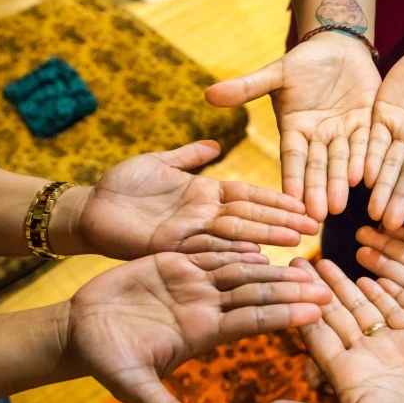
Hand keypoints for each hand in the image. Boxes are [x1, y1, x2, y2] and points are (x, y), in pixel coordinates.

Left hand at [55, 141, 319, 258]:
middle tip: (315, 226)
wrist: (88, 210)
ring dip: (265, 238)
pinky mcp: (170, 248)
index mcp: (203, 194)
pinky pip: (206, 250)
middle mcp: (202, 216)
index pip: (248, 195)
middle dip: (281, 221)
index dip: (275, 198)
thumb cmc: (121, 186)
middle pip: (249, 217)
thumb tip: (215, 145)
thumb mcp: (158, 162)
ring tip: (296, 242)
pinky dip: (231, 253)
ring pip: (234, 235)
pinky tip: (257, 257)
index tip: (302, 200)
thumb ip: (188, 156)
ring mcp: (189, 233)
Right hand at [65, 251, 331, 402]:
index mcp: (202, 333)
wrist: (80, 330)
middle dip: (291, 289)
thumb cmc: (106, 360)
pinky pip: (209, 251)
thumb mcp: (132, 386)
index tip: (316, 311)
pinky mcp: (173, 262)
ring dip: (272, 266)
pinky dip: (233, 244)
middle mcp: (205, 307)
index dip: (283, 314)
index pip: (252, 320)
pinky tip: (259, 240)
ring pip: (239, 270)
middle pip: (256, 294)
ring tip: (305, 260)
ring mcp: (191, 284)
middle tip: (327, 285)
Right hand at [206, 32, 381, 220]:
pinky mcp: (367, 125)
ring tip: (338, 205)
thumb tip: (208, 94)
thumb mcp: (276, 73)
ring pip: (342, 161)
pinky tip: (364, 177)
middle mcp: (318, 138)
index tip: (290, 201)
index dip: (292, 179)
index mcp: (294, 130)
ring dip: (340, 183)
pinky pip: (366, 144)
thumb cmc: (304, 60)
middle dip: (317, 190)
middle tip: (317, 216)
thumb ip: (247, 87)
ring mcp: (343, 133)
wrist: (340, 46)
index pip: (292, 158)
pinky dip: (365, 160)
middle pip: (317, 167)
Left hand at [266, 258, 403, 402]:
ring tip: (324, 259)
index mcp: (346, 377)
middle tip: (297, 260)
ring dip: (343, 284)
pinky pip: (396, 310)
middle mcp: (365, 358)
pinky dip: (381, 292)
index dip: (298, 310)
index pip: (316, 336)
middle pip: (334, 315)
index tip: (281, 285)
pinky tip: (365, 273)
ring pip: (362, 308)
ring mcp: (392, 347)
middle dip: (315, 288)